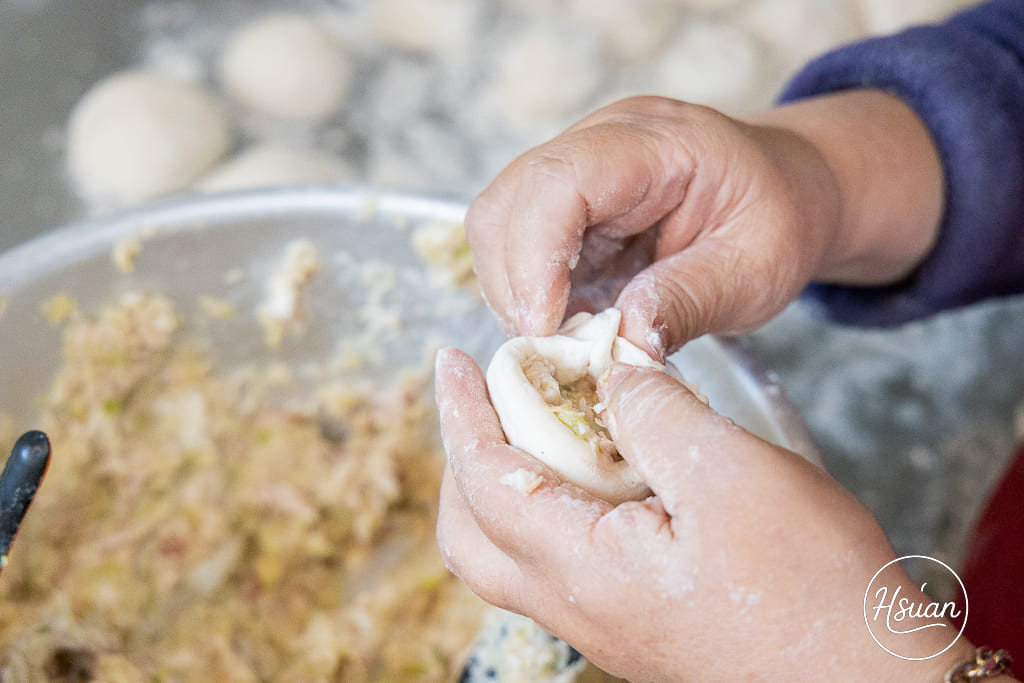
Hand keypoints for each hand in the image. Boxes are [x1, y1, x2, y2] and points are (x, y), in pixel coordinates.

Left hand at [434, 347, 972, 680]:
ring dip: (504, 483)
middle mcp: (577, 606)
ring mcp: (604, 622)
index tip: (452, 361)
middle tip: (482, 397)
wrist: (872, 682)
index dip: (460, 414)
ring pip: (510, 555)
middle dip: (463, 458)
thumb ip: (656, 414)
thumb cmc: (813, 591)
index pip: (482, 483)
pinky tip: (601, 470)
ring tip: (536, 424)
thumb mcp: (731, 474)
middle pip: (470, 534)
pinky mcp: (636, 622)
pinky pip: (560, 562)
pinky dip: (553, 505)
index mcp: (582, 570)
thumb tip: (611, 371)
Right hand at [466, 93, 941, 357]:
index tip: (543, 329)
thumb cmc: (779, 218)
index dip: (535, 257)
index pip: (559, 181)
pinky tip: (567, 324)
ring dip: (514, 293)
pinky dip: (528, 295)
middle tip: (553, 348)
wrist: (786, 190)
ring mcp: (577, 173)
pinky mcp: (566, 208)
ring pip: (498, 225)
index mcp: (656, 142)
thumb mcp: (757, 267)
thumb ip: (690, 299)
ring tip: (563, 340)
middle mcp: (600, 145)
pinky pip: (516, 247)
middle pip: (507, 201)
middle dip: (514, 284)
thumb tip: (623, 343)